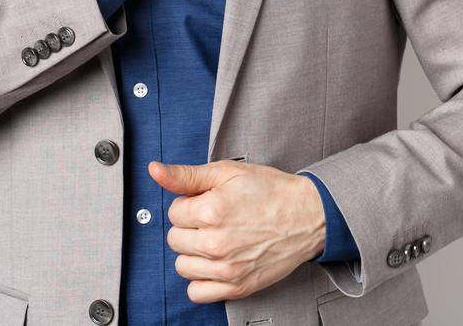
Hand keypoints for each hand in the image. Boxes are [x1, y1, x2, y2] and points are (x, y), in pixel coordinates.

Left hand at [150, 158, 325, 303]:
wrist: (308, 216)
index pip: (174, 212)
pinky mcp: (238, 286)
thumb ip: (187, 175)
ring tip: (214, 239)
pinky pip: (197, 293)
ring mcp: (227, 268)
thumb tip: (155, 171)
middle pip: (174, 239)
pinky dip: (200, 280)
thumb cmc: (270, 191)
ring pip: (182, 265)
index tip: (208, 202)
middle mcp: (216, 242)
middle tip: (213, 219)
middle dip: (189, 227)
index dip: (190, 204)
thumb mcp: (227, 172)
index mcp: (212, 210)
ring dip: (193, 253)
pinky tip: (214, 263)